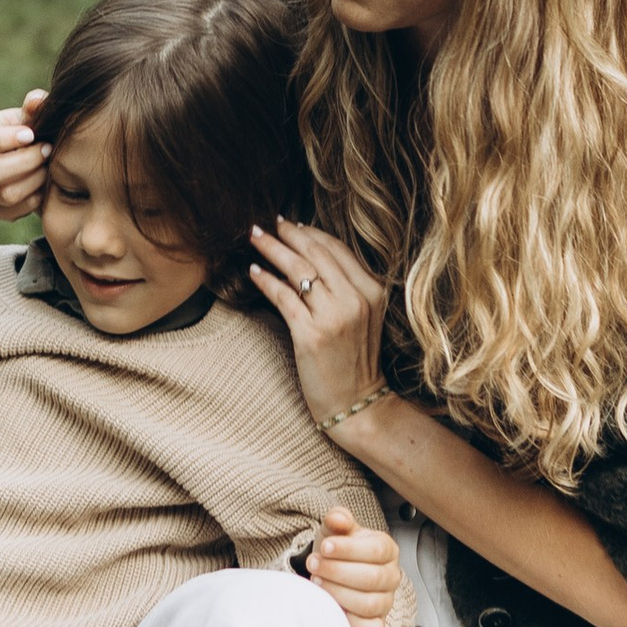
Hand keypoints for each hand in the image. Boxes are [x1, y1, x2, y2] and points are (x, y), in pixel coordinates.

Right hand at [0, 89, 48, 219]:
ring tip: (47, 167)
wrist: (31, 158)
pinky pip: (12, 212)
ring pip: (3, 195)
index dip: (1, 139)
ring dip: (32, 180)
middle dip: (23, 162)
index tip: (30, 134)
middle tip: (47, 150)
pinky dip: (32, 199)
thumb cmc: (28, 132)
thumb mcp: (30, 116)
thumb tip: (35, 101)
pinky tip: (42, 184)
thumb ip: (35, 105)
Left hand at [249, 215, 389, 427]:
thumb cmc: (354, 360)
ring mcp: (334, 317)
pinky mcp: (311, 334)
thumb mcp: (364, 316)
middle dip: (288, 234)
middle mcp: (356, 299)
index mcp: (373, 291)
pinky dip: (265, 280)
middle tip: (267, 224)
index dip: (311, 233)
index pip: (337, 249)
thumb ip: (348, 286)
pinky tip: (253, 271)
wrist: (356, 403)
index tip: (292, 225)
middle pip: (316, 253)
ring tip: (255, 237)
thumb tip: (313, 254)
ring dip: (272, 249)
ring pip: (298, 270)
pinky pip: (283, 296)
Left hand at [306, 510, 401, 626]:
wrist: (332, 570)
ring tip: (317, 582)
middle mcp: (391, 576)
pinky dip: (350, 621)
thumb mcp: (335, 530)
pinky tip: (331, 606)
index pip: (376, 550)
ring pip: (369, 604)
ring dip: (338, 593)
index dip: (349, 550)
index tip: (325, 547)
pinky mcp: (376, 624)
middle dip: (338, 572)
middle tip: (314, 565)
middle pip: (372, 578)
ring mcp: (386, 602)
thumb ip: (337, 520)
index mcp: (387, 549)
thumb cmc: (337, 549)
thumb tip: (337, 518)